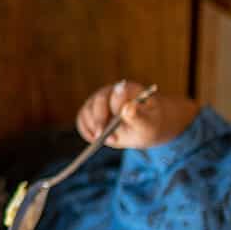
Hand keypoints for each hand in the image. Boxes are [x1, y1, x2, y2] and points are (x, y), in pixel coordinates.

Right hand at [76, 79, 198, 148]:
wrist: (146, 127)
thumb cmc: (149, 125)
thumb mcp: (149, 125)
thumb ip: (138, 117)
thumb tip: (128, 108)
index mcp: (127, 89)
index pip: (116, 94)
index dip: (116, 108)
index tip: (116, 125)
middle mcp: (109, 92)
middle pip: (97, 102)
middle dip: (100, 122)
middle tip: (103, 138)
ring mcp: (97, 101)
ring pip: (86, 112)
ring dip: (93, 128)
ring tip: (105, 140)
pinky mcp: (90, 112)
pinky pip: (81, 120)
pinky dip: (86, 131)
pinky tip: (95, 140)